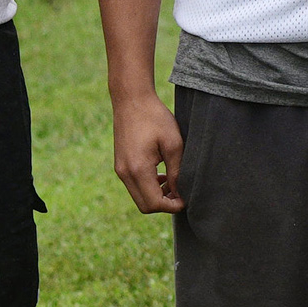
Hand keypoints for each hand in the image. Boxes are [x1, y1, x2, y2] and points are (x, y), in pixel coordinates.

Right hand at [113, 95, 186, 214]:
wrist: (131, 100)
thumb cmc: (155, 118)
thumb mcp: (173, 144)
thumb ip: (177, 171)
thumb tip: (180, 192)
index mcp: (138, 169)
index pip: (154, 203)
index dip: (173, 206)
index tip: (187, 199)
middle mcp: (125, 173)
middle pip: (145, 206)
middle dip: (165, 205)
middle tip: (182, 194)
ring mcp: (120, 169)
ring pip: (139, 197)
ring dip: (157, 196)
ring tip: (174, 184)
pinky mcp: (120, 165)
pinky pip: (134, 186)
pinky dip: (148, 187)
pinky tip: (162, 176)